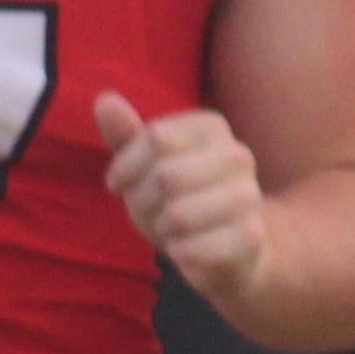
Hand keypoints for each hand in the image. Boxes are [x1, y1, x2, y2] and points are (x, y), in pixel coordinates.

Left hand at [99, 92, 272, 307]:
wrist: (229, 248)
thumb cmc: (179, 198)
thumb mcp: (146, 166)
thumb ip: (125, 134)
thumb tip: (104, 99)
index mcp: (212, 127)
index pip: (155, 138)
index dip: (126, 167)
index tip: (120, 184)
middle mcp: (238, 155)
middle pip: (166, 174)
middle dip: (143, 202)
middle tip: (151, 211)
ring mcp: (249, 195)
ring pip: (179, 214)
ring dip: (162, 229)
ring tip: (172, 229)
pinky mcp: (250, 236)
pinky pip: (193, 247)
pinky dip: (178, 254)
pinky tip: (188, 250)